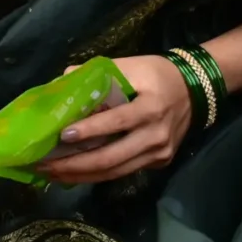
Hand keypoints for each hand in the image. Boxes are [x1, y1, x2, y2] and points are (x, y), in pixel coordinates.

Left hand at [33, 55, 194, 185]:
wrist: (197, 91)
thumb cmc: (159, 74)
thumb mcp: (132, 65)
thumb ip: (96, 73)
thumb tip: (60, 83)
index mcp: (150, 107)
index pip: (116, 122)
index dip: (88, 131)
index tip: (61, 136)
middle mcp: (156, 135)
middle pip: (110, 157)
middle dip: (74, 164)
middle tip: (44, 165)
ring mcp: (159, 153)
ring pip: (114, 172)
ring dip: (80, 175)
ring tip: (52, 174)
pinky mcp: (159, 163)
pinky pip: (123, 172)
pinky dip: (96, 175)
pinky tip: (74, 174)